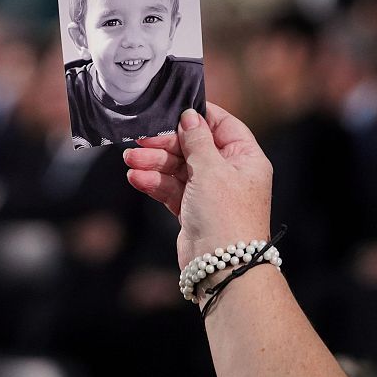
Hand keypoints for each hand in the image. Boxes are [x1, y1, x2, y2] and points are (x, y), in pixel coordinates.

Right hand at [123, 103, 272, 269]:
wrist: (222, 266)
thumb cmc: (226, 216)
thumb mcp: (212, 169)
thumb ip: (197, 141)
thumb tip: (190, 116)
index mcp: (245, 158)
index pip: (221, 125)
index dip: (196, 118)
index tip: (171, 110)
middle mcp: (230, 173)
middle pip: (194, 147)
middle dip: (165, 144)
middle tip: (140, 140)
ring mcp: (211, 192)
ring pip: (178, 168)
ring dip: (154, 163)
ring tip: (130, 161)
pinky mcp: (193, 209)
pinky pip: (172, 189)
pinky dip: (155, 183)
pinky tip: (136, 178)